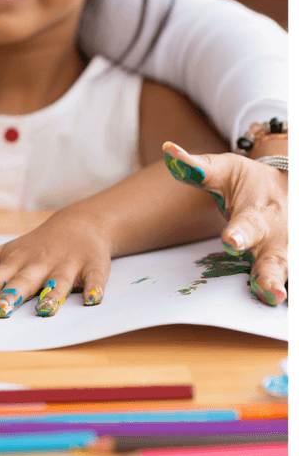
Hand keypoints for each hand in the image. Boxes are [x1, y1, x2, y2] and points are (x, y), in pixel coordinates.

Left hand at [0, 209, 110, 317]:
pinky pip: (95, 279)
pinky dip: (95, 288)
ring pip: (58, 282)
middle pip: (22, 281)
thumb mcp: (4, 254)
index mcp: (14, 261)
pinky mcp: (92, 266)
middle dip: (10, 296)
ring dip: (51, 296)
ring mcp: (66, 264)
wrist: (79, 223)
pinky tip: (93, 300)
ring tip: (44, 311)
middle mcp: (38, 263)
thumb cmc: (34, 246)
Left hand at [163, 142, 287, 304]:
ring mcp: (287, 251)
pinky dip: (287, 288)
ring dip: (281, 285)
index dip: (238, 234)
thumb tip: (168, 150)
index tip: (230, 241)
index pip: (246, 225)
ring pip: (287, 270)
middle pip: (274, 258)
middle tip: (270, 292)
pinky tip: (280, 305)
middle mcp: (276, 236)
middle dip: (270, 274)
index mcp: (257, 215)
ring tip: (276, 299)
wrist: (290, 183)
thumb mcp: (225, 170)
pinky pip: (290, 274)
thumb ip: (197, 167)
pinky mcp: (289, 262)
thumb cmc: (250, 182)